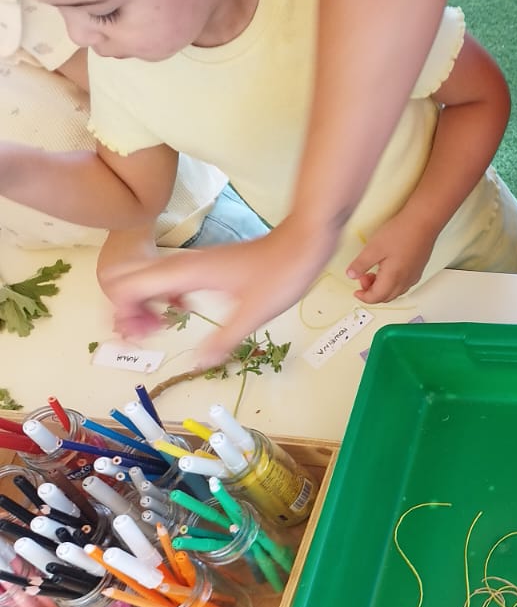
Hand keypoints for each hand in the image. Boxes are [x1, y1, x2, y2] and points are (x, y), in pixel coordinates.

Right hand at [100, 220, 335, 365]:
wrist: (303, 243)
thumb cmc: (281, 274)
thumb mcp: (254, 314)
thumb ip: (223, 339)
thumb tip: (198, 363)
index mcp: (185, 272)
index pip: (126, 286)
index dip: (123, 314)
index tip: (144, 336)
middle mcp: (181, 264)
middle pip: (127, 281)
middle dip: (127, 309)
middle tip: (148, 333)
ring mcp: (192, 262)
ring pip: (146, 279)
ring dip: (144, 303)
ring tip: (162, 327)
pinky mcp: (204, 265)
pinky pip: (168, 278)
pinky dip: (164, 296)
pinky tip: (185, 311)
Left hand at [346, 215, 437, 302]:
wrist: (422, 222)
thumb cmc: (401, 233)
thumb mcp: (374, 248)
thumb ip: (361, 264)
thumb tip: (352, 274)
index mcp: (393, 278)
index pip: (376, 297)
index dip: (364, 297)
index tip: (356, 291)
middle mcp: (405, 281)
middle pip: (386, 297)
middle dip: (372, 292)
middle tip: (363, 278)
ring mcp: (413, 276)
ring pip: (395, 292)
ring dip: (382, 288)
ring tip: (374, 272)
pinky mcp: (417, 270)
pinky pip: (403, 285)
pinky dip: (392, 283)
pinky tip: (388, 270)